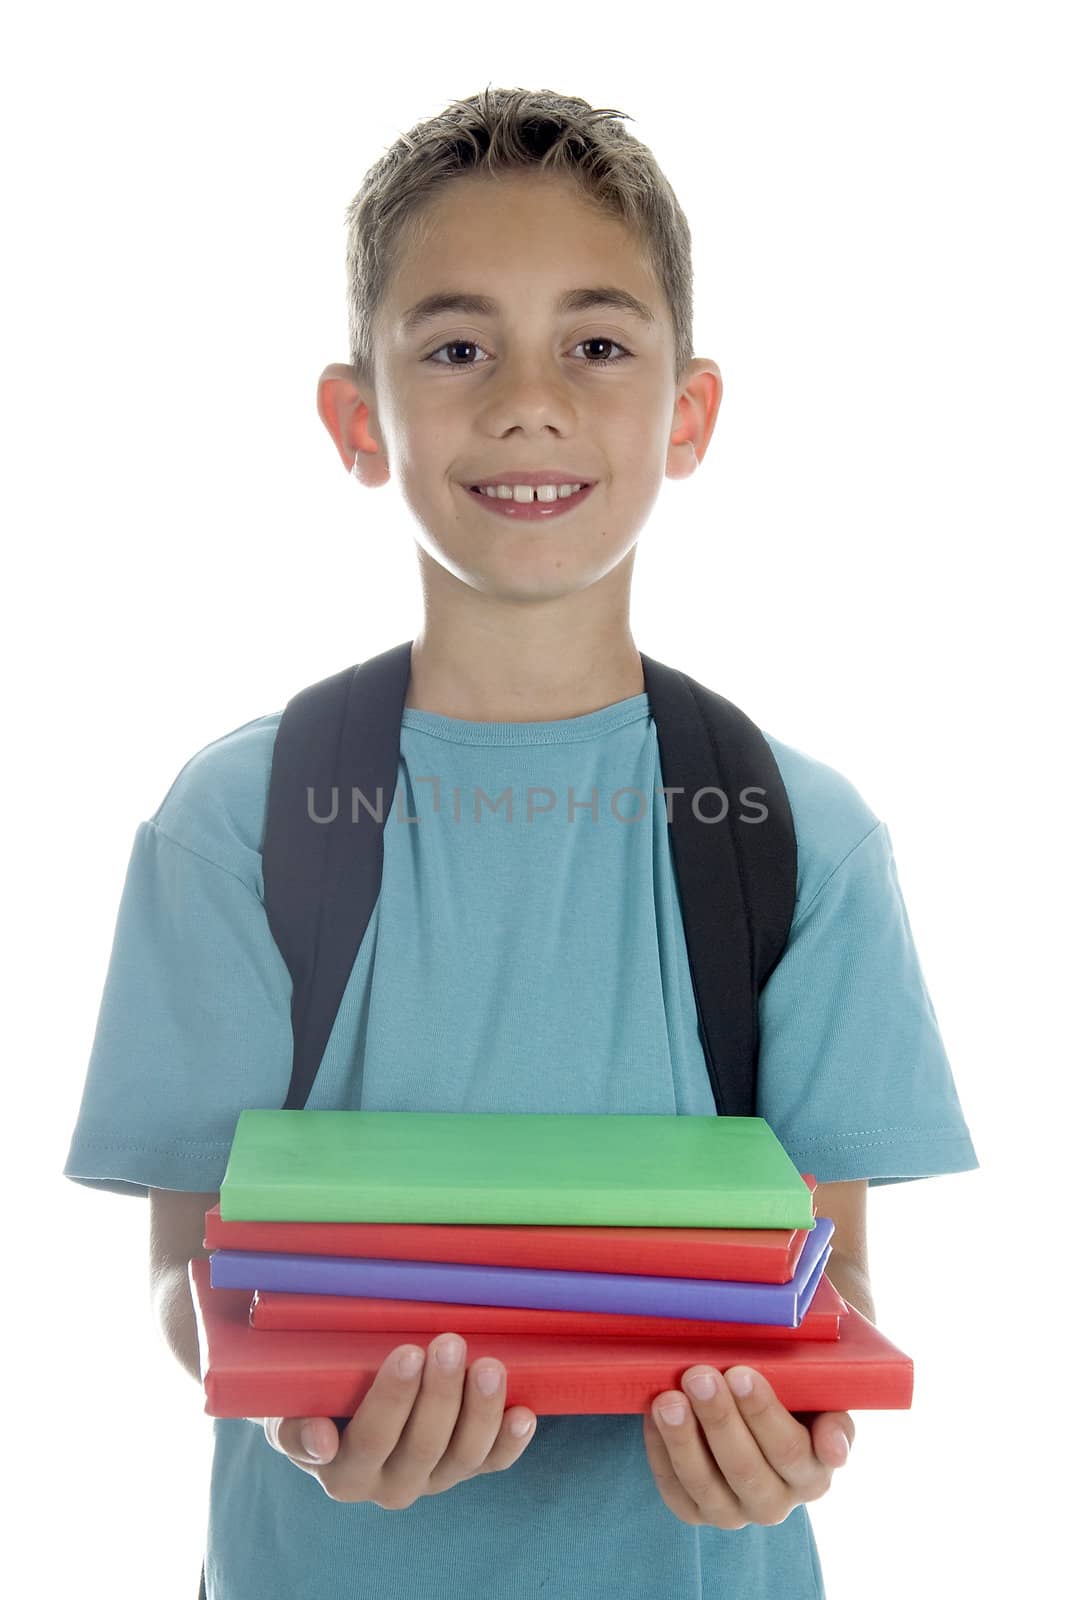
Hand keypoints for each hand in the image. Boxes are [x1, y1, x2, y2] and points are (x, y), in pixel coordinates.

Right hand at [253, 1331, 537, 1506]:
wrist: (336, 1415)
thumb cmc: (311, 1400)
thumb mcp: (285, 1412)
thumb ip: (293, 1425)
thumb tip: (321, 1441)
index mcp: (343, 1474)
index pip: (371, 1438)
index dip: (393, 1399)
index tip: (409, 1352)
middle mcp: (389, 1486)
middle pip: (422, 1444)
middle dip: (440, 1392)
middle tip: (449, 1342)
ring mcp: (431, 1479)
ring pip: (462, 1456)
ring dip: (480, 1410)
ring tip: (488, 1365)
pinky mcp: (463, 1468)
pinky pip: (492, 1463)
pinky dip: (510, 1440)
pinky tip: (523, 1413)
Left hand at [642, 1362, 853, 1527]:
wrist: (751, 1414)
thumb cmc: (791, 1399)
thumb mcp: (821, 1403)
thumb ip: (833, 1421)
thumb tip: (834, 1451)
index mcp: (812, 1476)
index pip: (788, 1450)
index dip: (762, 1413)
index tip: (739, 1373)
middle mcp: (775, 1504)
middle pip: (744, 1467)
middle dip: (719, 1419)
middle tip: (699, 1376)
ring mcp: (733, 1513)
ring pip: (705, 1484)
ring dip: (684, 1439)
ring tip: (668, 1400)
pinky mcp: (696, 1512)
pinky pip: (675, 1490)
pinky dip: (661, 1453)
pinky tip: (653, 1416)